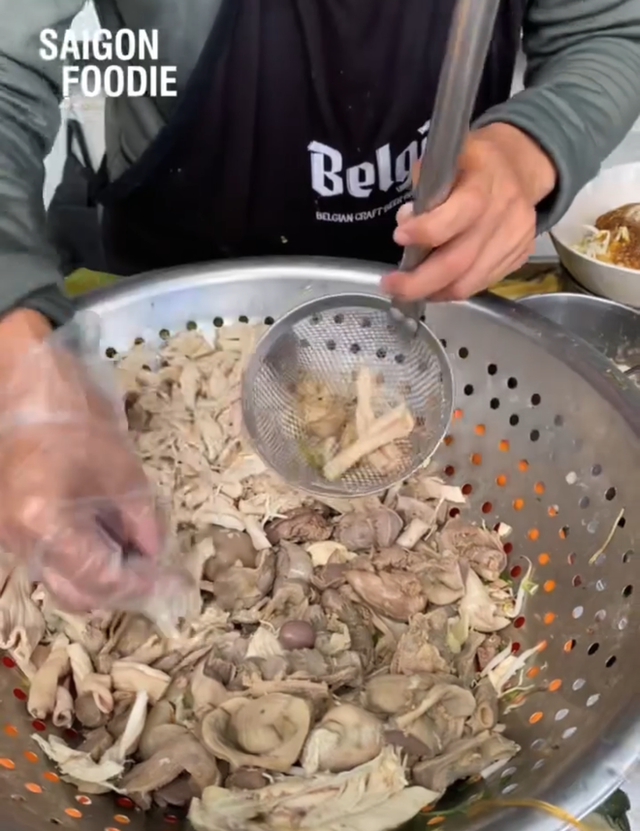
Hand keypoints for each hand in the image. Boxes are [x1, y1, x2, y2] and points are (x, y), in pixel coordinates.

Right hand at [0, 309, 162, 610]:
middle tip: (158, 574)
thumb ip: (142, 519)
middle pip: (75, 594)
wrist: (20, 376)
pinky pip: (49, 556)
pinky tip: (110, 537)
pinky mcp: (9, 523)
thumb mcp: (122, 467)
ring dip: (101, 575)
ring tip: (139, 555)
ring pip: (60, 578)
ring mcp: (8, 535)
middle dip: (120, 589)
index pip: (100, 578)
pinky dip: (81, 556)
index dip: (141, 585)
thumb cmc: (73, 413)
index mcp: (46, 524)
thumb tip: (155, 554)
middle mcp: (20, 541)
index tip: (173, 585)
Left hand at [382, 123, 556, 299]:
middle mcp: (504, 213)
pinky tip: (436, 284)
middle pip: (458, 261)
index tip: (398, 237)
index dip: (424, 232)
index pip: (457, 215)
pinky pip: (481, 283)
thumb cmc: (471, 165)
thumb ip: (424, 188)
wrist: (517, 168)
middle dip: (419, 281)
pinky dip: (453, 288)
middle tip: (392, 286)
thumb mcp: (445, 160)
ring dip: (433, 291)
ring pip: (468, 281)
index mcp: (484, 182)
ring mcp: (515, 238)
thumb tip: (406, 222)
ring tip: (409, 290)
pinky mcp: (519, 256)